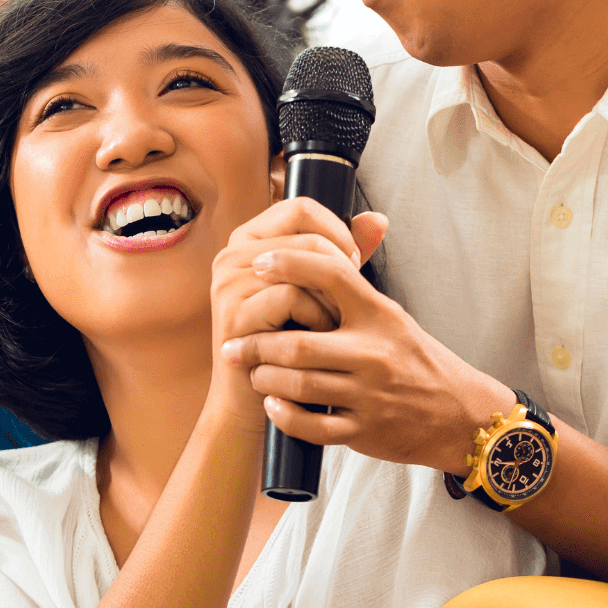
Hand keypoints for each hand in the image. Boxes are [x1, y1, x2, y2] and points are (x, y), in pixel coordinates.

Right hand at [208, 198, 380, 422]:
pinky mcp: (233, 312)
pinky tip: (318, 339)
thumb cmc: (293, 345)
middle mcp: (232, 254)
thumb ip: (344, 254)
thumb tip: (378, 219)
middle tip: (347, 303)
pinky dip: (315, 318)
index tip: (352, 264)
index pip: (302, 208)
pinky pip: (291, 297)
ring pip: (302, 265)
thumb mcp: (320, 292)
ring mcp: (228, 282)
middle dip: (339, 270)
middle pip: (307, 237)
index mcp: (252, 240)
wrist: (262, 400)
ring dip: (329, 298)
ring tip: (331, 326)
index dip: (337, 231)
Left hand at [220, 200, 510, 474]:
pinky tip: (272, 405)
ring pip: (300, 386)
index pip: (331, 275)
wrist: (459, 415)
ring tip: (251, 372)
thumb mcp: (393, 318)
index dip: (289, 264)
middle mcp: (374, 353)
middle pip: (300, 344)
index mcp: (380, 315)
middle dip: (257, 345)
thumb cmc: (417, 360)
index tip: (258, 265)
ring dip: (266, 379)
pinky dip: (285, 416)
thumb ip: (353, 292)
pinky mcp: (365, 431)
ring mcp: (369, 395)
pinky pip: (313, 426)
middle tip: (232, 345)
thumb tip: (311, 253)